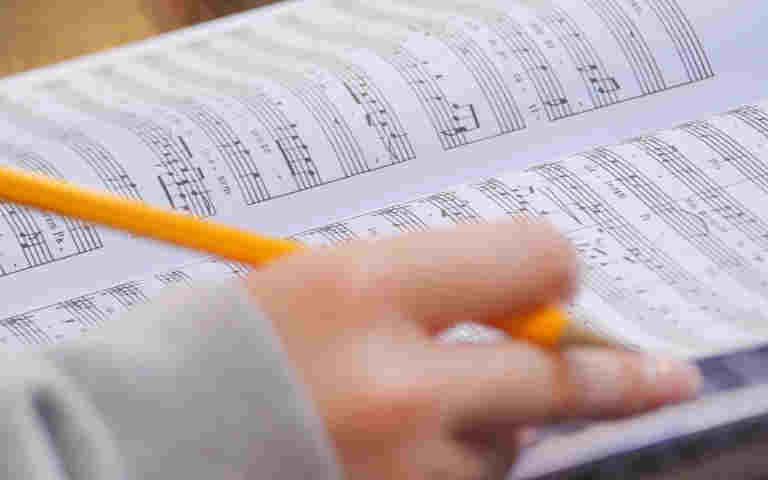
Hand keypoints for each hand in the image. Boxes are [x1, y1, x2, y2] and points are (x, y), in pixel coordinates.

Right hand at [246, 221, 699, 479]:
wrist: (129, 449)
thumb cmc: (212, 353)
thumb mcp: (317, 285)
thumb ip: (421, 289)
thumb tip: (513, 303)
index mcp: (365, 293)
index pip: (527, 259)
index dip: (549, 263)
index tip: (560, 273)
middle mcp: (398, 388)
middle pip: (558, 375)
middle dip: (612, 372)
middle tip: (661, 376)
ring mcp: (406, 471)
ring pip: (508, 447)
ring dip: (490, 427)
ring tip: (410, 415)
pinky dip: (457, 465)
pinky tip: (404, 449)